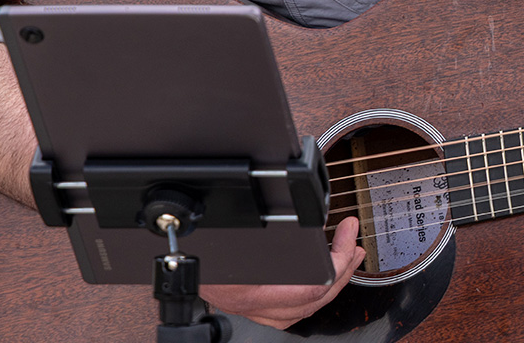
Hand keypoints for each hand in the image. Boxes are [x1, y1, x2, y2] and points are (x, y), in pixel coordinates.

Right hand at [201, 216, 364, 329]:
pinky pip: (290, 312)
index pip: (312, 289)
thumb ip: (260, 225)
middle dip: (344, 269)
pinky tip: (321, 276)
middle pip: (315, 300)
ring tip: (348, 256)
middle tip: (354, 241)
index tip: (347, 234)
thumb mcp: (226, 231)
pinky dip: (312, 293)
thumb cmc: (191, 244)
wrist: (169, 263)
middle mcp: (254, 308)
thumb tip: (292, 209)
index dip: (339, 263)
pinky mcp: (251, 312)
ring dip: (333, 281)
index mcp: (251, 291)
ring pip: (305, 310)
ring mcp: (253, 313)